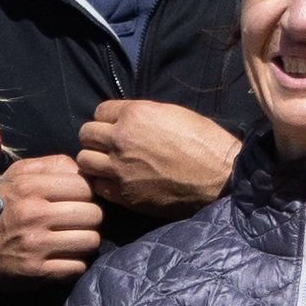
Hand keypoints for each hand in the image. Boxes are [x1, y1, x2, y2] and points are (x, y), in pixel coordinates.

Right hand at [0, 154, 108, 281]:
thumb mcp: (17, 175)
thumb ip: (51, 165)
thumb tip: (83, 171)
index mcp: (29, 187)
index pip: (84, 187)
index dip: (86, 194)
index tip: (76, 201)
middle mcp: (34, 214)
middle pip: (93, 214)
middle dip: (90, 218)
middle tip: (77, 222)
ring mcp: (36, 245)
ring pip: (90, 240)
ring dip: (85, 241)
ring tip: (73, 240)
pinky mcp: (36, 272)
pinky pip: (77, 267)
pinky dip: (75, 264)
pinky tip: (62, 258)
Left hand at [72, 100, 240, 213]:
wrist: (220, 178)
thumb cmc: (204, 143)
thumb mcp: (173, 114)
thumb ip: (142, 115)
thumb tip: (124, 120)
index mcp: (135, 114)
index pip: (100, 111)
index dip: (108, 119)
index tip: (116, 126)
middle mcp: (121, 139)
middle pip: (86, 134)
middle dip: (95, 138)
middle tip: (108, 145)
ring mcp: (119, 168)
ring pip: (84, 160)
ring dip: (94, 160)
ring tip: (109, 163)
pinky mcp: (124, 194)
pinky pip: (97, 185)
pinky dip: (103, 182)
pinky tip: (116, 181)